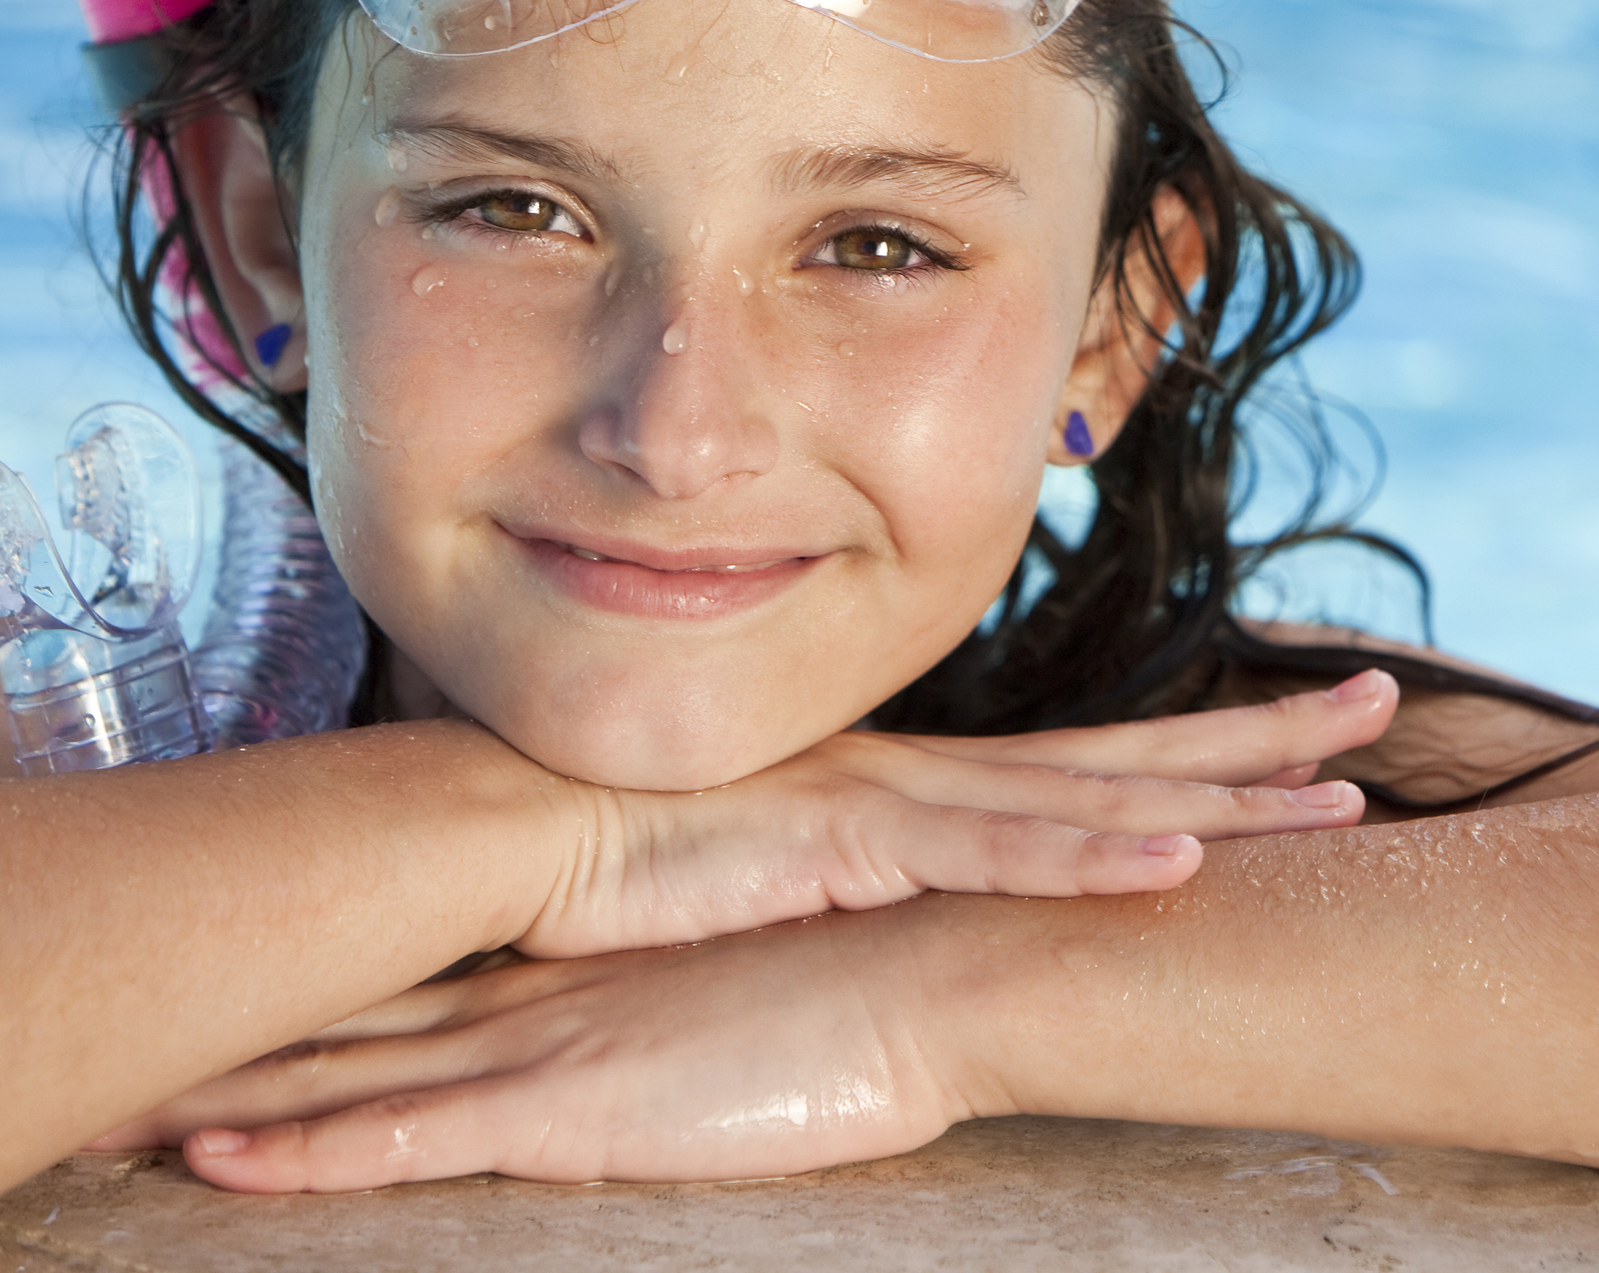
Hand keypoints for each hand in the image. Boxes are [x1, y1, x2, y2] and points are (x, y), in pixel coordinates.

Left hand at [97, 912, 945, 1188]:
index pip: (435, 970)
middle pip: (364, 1011)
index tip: (249, 978)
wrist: (950, 959)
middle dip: (244, 1030)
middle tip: (133, 1041)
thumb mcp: (791, 967)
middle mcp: (554, 989)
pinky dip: (316, 1152)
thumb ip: (730, 976)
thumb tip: (724, 985)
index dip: (332, 976)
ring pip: (357, 1074)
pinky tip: (228, 1162)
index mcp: (599, 959)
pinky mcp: (579, 1101)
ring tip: (123, 1113)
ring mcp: (557, 1041)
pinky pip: (416, 1137)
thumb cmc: (897, 966)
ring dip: (238, 1095)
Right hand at [508, 668, 1399, 957]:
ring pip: (1100, 800)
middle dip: (1270, 738)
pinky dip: (1094, 858)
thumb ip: (863, 880)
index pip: (1102, 762)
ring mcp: (909, 803)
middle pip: (1139, 755)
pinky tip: (1182, 862)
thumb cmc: (641, 856)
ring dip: (1227, 802)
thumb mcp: (787, 869)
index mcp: (934, 789)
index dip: (1214, 746)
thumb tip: (913, 911)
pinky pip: (1000, 857)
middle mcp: (941, 779)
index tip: (1315, 730)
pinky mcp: (860, 843)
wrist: (524, 825)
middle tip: (1389, 706)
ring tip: (1343, 802)